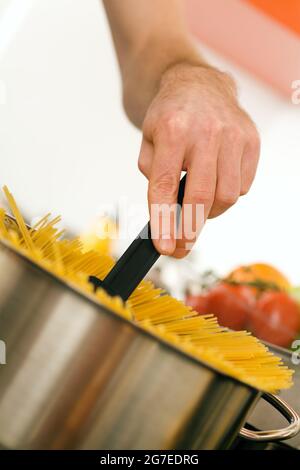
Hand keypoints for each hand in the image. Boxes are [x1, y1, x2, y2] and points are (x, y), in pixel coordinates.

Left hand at [138, 63, 259, 257]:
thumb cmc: (171, 117)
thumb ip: (153, 174)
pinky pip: (243, 186)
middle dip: (190, 230)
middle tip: (181, 246)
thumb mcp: (148, 140)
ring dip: (210, 212)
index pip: (165, 186)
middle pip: (202, 197)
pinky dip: (226, 195)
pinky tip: (215, 184)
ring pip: (227, 196)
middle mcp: (206, 132)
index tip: (165, 248)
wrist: (199, 85)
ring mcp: (233, 136)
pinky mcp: (251, 141)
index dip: (164, 222)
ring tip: (197, 206)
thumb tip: (169, 212)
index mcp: (172, 130)